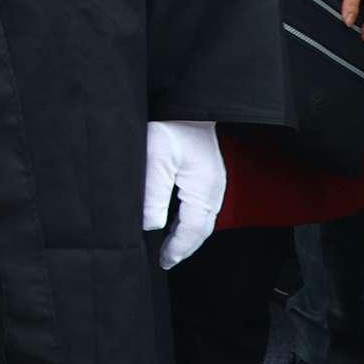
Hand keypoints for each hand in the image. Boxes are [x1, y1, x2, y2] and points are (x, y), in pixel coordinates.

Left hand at [143, 120, 224, 268]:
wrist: (188, 102)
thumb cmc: (171, 126)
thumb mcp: (155, 159)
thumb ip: (152, 194)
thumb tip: (150, 225)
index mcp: (204, 189)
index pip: (192, 230)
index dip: (178, 248)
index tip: (165, 261)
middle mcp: (213, 189)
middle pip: (201, 228)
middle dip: (184, 246)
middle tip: (167, 260)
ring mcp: (212, 181)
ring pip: (201, 218)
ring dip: (186, 234)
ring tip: (170, 247)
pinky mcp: (206, 173)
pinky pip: (199, 205)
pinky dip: (188, 219)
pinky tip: (175, 221)